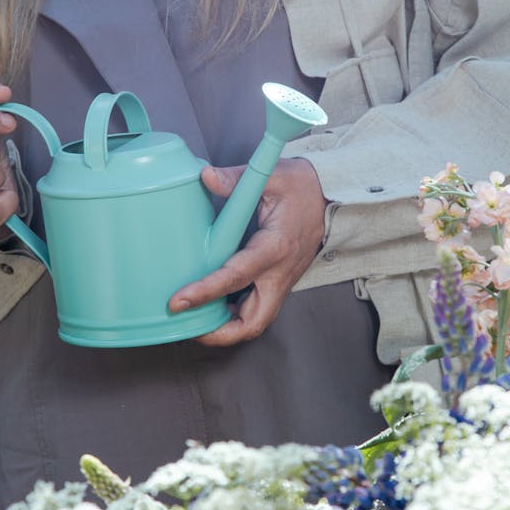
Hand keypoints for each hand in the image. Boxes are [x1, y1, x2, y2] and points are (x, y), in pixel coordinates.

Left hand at [168, 158, 326, 345]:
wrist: (330, 196)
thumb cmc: (301, 186)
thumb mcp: (272, 175)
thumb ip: (236, 178)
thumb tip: (205, 177)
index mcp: (275, 248)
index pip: (235, 278)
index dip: (205, 293)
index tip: (178, 302)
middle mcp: (280, 273)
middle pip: (253, 322)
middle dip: (220, 333)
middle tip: (186, 326)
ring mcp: (281, 282)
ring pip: (256, 321)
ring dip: (226, 328)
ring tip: (194, 320)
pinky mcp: (279, 283)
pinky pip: (257, 310)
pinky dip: (234, 316)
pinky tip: (212, 306)